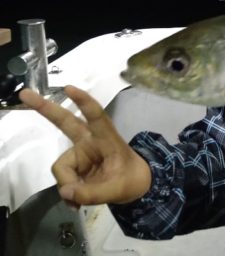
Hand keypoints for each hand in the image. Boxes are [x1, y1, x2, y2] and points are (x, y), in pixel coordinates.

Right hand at [19, 85, 151, 206]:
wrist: (133, 186)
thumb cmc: (130, 179)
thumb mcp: (117, 190)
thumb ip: (92, 193)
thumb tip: (66, 191)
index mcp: (107, 139)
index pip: (97, 117)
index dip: (84, 102)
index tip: (69, 88)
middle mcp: (89, 141)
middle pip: (65, 121)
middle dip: (45, 108)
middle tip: (25, 94)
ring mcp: (79, 152)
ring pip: (62, 168)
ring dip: (69, 185)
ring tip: (82, 199)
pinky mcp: (73, 164)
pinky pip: (62, 180)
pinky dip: (68, 192)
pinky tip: (76, 202)